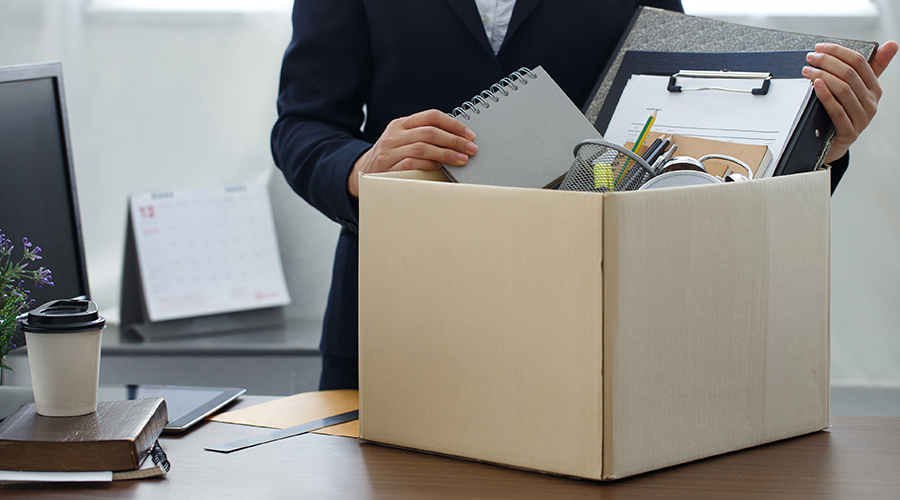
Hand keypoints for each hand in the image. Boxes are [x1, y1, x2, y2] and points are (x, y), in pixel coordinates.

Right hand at [347, 109, 477, 197]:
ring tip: (462, 160)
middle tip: (471, 149)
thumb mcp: (404, 140)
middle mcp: (394, 134)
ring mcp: (389, 151)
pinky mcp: (386, 167)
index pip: (431, 116)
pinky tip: (440, 168)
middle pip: (429, 132)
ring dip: (446, 154)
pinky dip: (429, 165)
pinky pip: (412, 164)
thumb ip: (424, 136)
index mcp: (401, 123)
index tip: (469, 135)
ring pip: (422, 147)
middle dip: (454, 140)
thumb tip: (459, 139)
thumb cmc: (392, 157)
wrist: (363, 172)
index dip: (453, 124)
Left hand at [802, 40, 897, 163]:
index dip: (838, 51)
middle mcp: (871, 103)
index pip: (860, 62)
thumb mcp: (857, 91)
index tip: (820, 47)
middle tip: (810, 58)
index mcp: (874, 89)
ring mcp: (861, 118)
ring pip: (843, 89)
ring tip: (807, 70)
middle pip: (849, 74)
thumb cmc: (843, 114)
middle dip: (827, 62)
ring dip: (822, 76)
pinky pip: (837, 110)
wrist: (833, 145)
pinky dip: (825, 95)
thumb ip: (872, 68)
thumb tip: (892, 44)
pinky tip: (816, 85)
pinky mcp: (849, 132)